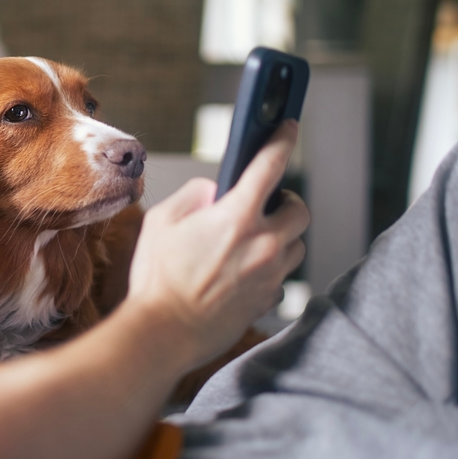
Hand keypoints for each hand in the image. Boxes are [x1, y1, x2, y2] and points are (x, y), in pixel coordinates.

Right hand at [126, 121, 309, 370]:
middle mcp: (263, 243)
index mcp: (236, 215)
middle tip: (265, 204)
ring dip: (281, 237)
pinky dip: (270, 268)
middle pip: (299, 210)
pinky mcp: (269, 299)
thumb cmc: (158, 277)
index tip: (289, 126)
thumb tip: (216, 191)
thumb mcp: (162, 220)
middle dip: (286, 202)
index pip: (270, 164)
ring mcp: (270, 274)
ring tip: (251, 241)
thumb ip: (195, 195)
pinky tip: (243, 272)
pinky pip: (282, 276)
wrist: (165, 332)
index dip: (282, 139)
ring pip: (296, 245)